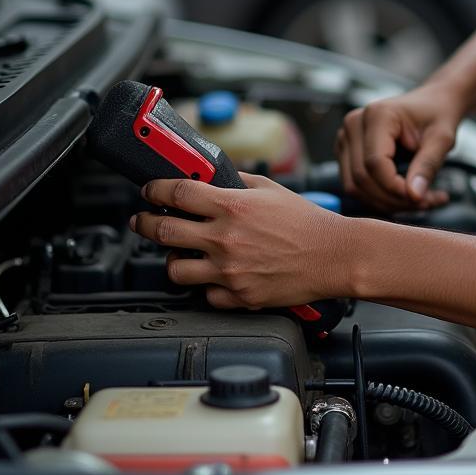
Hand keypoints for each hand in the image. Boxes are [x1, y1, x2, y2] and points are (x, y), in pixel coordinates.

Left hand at [130, 172, 345, 309]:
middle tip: (142, 220)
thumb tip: (212, 177)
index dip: (155, 190)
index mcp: (233, 206)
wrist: (333, 255)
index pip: (177, 193)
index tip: (150, 191)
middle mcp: (225, 239)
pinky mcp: (238, 297)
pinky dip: (207, 284)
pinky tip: (217, 275)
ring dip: (173, 258)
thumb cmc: (307, 222)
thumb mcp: (272, 189)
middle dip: (144, 222)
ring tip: (180, 253)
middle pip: (162, 230)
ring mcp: (229, 271)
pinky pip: (205, 293)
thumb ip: (238, 181)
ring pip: (175, 269)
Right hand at [335, 84, 461, 211]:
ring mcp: (346, 138)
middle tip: (427, 202)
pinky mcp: (346, 152)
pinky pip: (355, 185)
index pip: (375, 163)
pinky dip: (380, 197)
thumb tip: (414, 196)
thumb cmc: (438, 116)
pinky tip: (406, 195)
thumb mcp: (442, 139)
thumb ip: (428, 165)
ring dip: (387, 202)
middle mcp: (354, 123)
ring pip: (355, 187)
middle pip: (362, 178)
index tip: (423, 198)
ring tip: (420, 200)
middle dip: (394, 199)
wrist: (432, 103)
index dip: (396, 188)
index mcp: (377, 115)